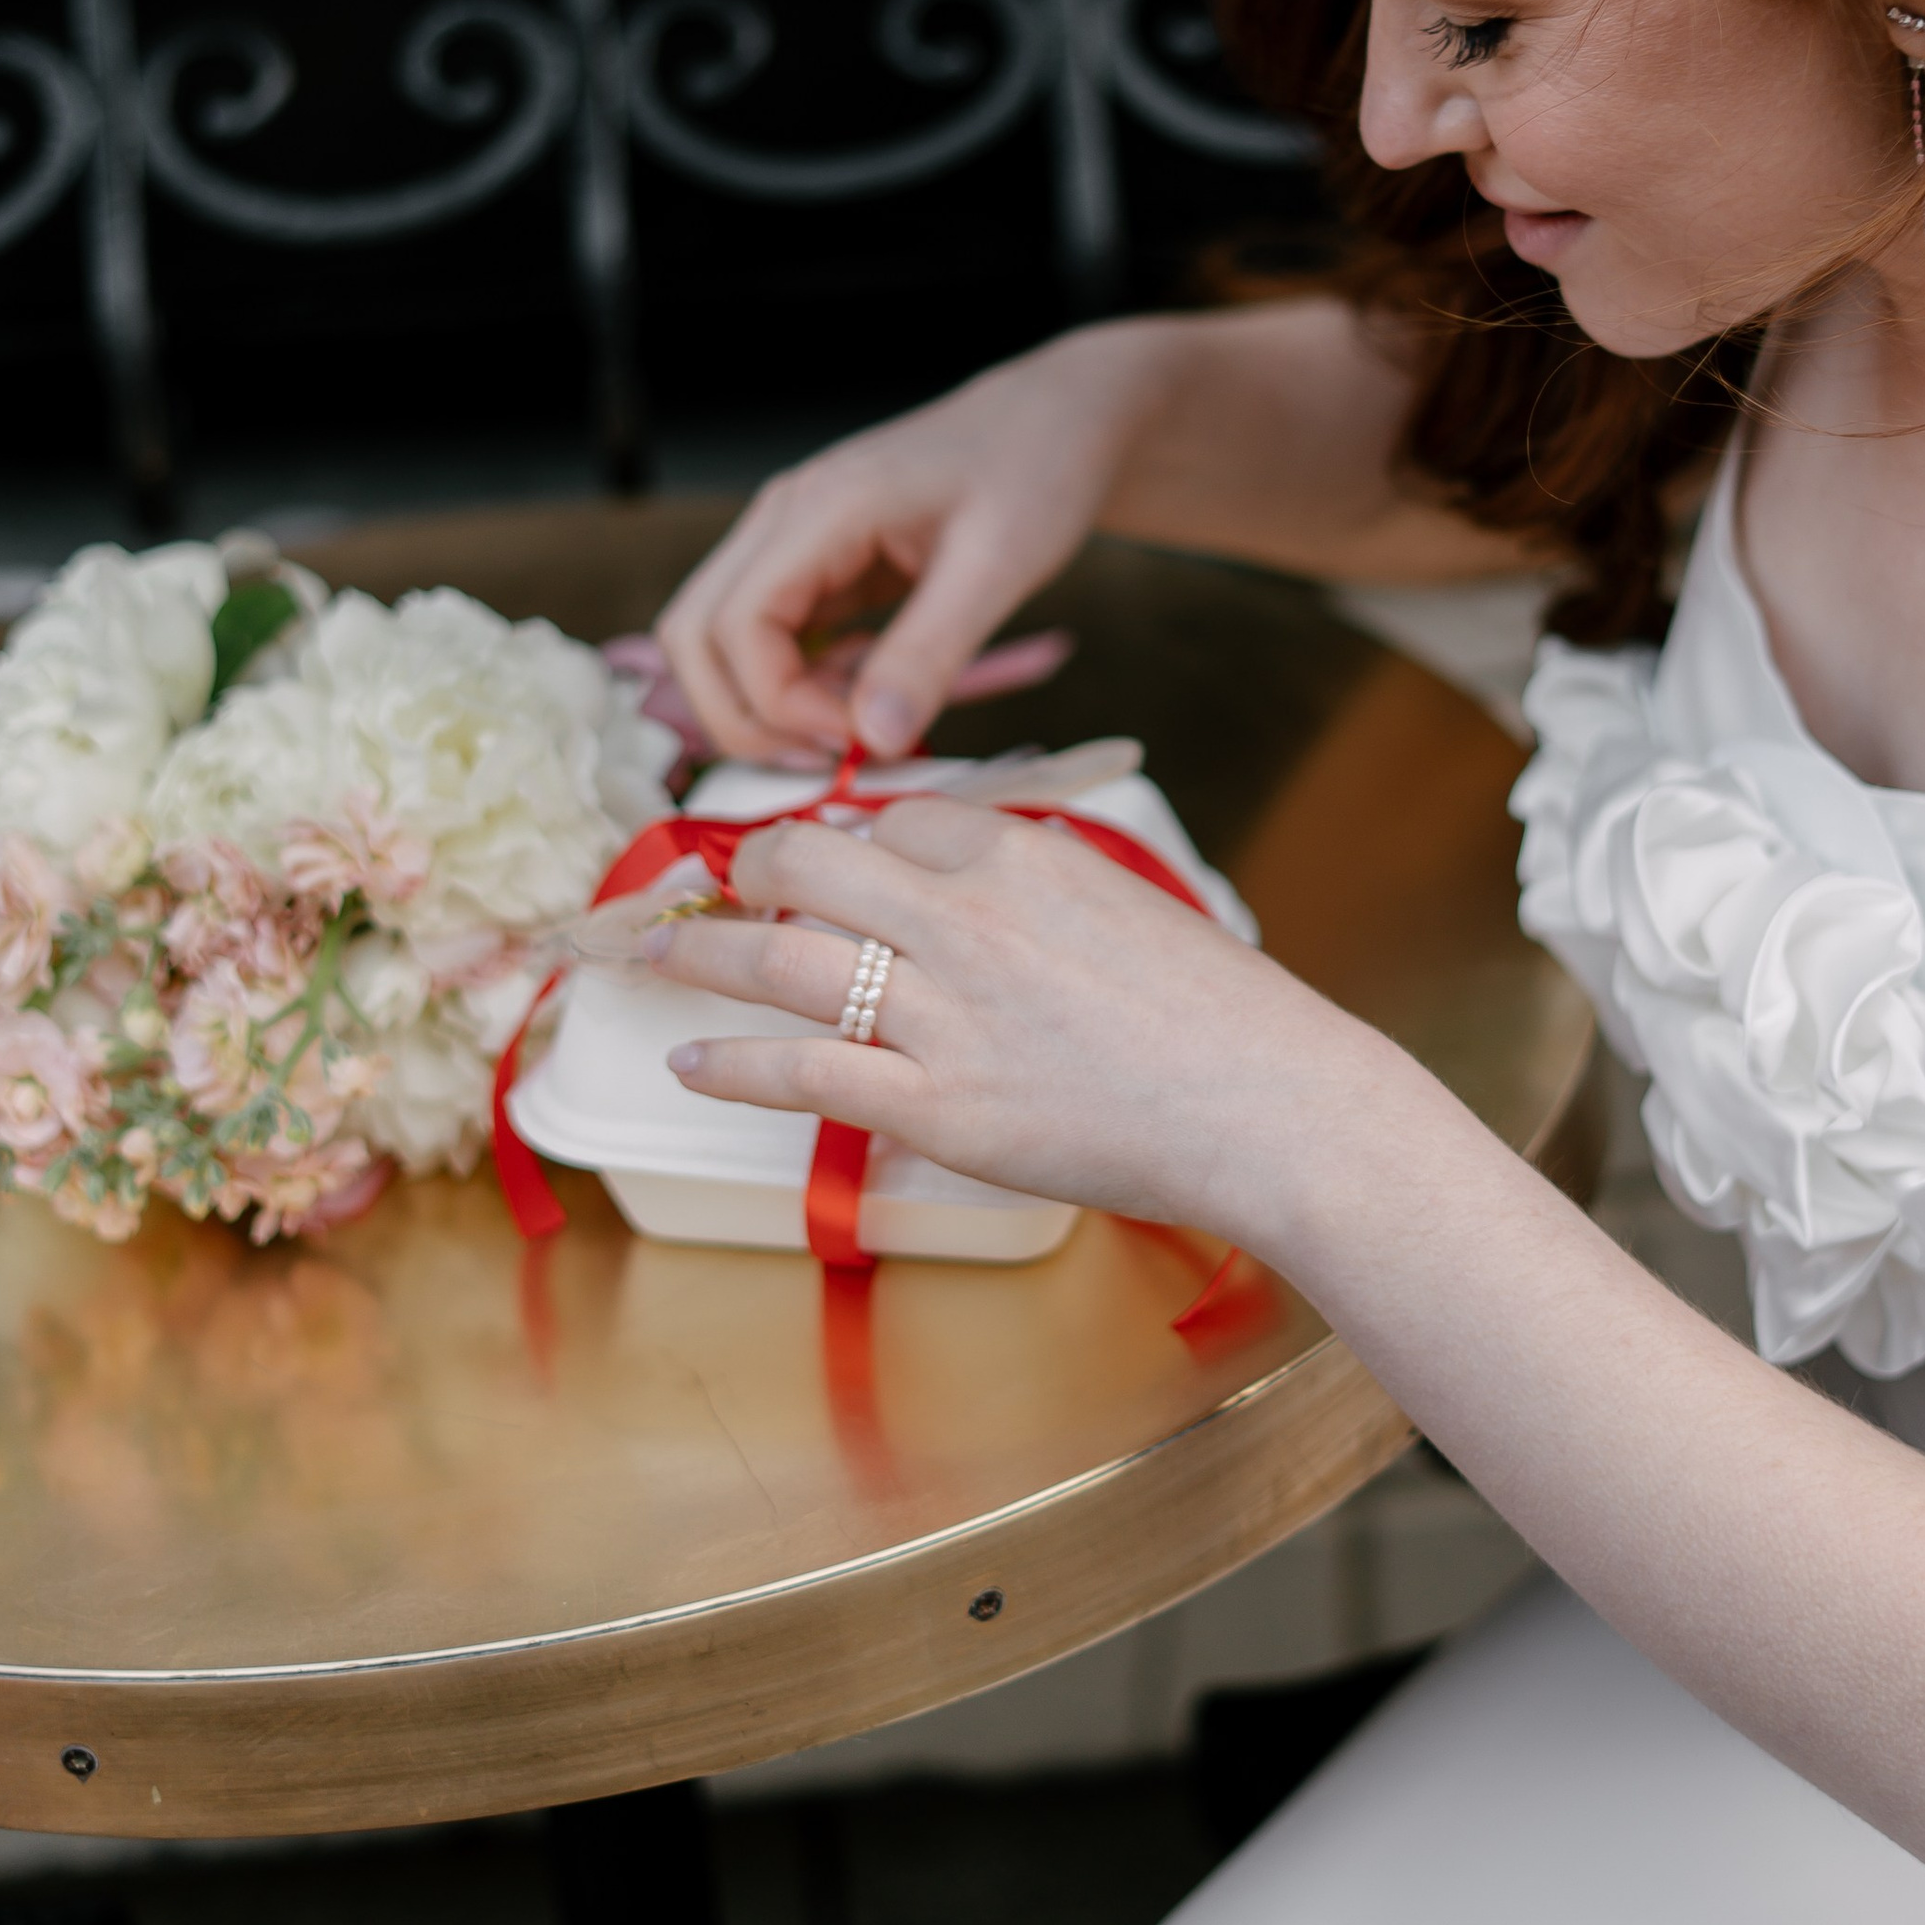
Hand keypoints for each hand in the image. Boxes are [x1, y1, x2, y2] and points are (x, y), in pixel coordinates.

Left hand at [641, 797, 1395, 1250]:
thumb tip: (975, 873)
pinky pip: (802, 1072)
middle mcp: (965, 920)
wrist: (1270, 1103)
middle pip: (808, 865)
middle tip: (716, 887)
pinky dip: (731, 1064)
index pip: (890, 817)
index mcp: (1016, 855)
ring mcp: (943, 1015)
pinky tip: (689, 1059)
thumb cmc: (1220, 1014)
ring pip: (782, 961)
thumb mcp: (1125, 902)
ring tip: (654, 954)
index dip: (845, 838)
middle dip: (749, 871)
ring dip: (701, 955)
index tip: (821, 860)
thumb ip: (1038, 882)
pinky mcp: (937, 1107)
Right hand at [652, 331, 1167, 766]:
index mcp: (821, 506)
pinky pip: (764, 637)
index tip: (858, 738)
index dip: (780, 703)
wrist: (1058, 419)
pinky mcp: (812, 562)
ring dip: (763, 704)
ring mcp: (789, 539)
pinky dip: (794, 684)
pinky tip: (862, 697)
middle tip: (833, 757)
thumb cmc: (1038, 468)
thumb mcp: (1001, 564)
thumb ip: (930, 653)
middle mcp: (783, 517)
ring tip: (852, 732)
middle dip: (746, 716)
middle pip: (694, 636)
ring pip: (716, 640)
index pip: (735, 625)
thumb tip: (872, 741)